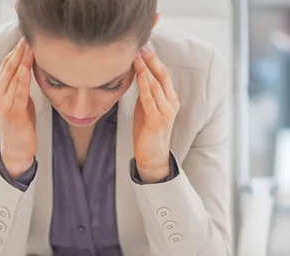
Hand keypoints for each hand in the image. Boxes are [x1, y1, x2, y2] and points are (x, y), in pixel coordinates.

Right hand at [0, 38, 35, 177]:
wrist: (16, 151)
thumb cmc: (20, 126)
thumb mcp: (20, 102)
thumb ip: (20, 87)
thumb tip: (27, 70)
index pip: (5, 65)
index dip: (15, 51)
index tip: (25, 39)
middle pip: (7, 68)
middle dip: (18, 52)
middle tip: (28, 38)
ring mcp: (3, 104)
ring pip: (12, 77)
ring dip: (22, 61)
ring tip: (30, 48)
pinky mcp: (13, 113)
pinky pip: (19, 92)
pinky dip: (23, 78)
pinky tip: (27, 67)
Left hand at [133, 47, 179, 182]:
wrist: (152, 157)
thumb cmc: (148, 134)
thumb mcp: (146, 109)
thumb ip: (146, 94)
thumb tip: (138, 77)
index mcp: (171, 100)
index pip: (164, 76)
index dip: (154, 61)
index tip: (144, 48)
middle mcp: (171, 104)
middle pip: (162, 76)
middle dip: (151, 61)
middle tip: (141, 46)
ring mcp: (165, 112)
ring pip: (156, 85)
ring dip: (145, 70)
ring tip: (136, 57)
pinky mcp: (156, 120)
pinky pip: (149, 99)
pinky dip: (144, 85)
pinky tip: (138, 75)